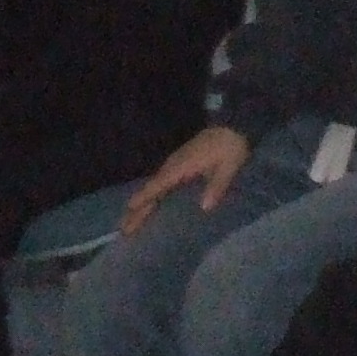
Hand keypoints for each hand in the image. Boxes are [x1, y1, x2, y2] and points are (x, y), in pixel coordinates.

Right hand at [122, 124, 249, 232]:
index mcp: (182, 166)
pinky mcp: (179, 165)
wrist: (232, 126)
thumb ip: (217, 186)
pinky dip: (152, 196)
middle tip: (124, 229)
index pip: (159, 185)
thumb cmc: (230, 147)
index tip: (129, 210)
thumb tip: (205, 207)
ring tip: (130, 222)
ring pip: (154, 187)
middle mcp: (173, 166)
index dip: (144, 198)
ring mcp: (175, 164)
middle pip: (151, 189)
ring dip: (142, 204)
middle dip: (137, 209)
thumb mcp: (229, 167)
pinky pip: (161, 183)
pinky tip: (150, 206)